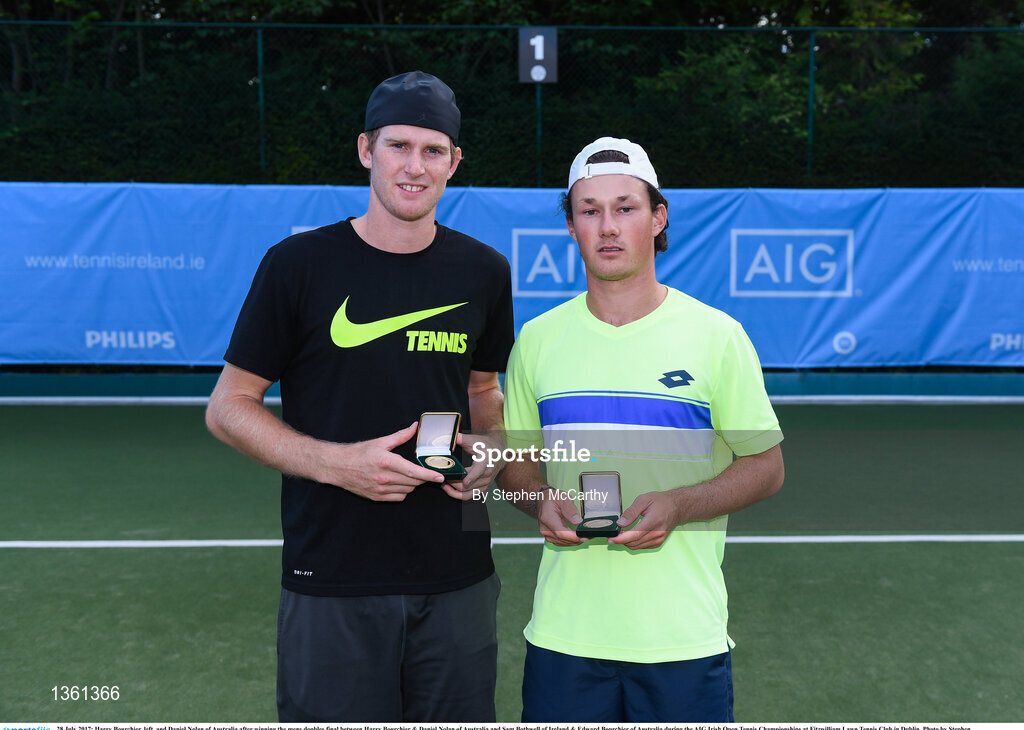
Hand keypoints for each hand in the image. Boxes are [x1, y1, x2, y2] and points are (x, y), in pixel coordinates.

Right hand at [322, 422, 444, 501]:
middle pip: (413, 482)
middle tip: (424, 469)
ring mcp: (380, 489)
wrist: (338, 467)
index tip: (440, 476)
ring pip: (408, 490)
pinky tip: (399, 482)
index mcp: (386, 461)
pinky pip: (399, 497)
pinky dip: (404, 491)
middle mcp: (384, 477)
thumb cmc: (358, 453)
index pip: (413, 471)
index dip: (429, 475)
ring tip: (408, 474)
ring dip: (413, 483)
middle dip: (422, 476)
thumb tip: (414, 427)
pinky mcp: (377, 497)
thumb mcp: (379, 442)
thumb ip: (400, 436)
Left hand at [444, 431, 502, 500]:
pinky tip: (450, 490)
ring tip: (444, 485)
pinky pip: (469, 496)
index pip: (478, 471)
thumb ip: (460, 438)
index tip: (462, 480)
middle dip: (454, 483)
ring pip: (468, 493)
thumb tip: (447, 438)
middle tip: (442, 478)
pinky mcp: (483, 487)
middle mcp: (487, 474)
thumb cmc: (485, 445)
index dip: (470, 477)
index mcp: (486, 460)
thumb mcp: (473, 439)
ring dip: (454, 491)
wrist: (498, 451)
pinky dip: (459, 495)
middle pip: (468, 485)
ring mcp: (486, 482)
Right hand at [537, 488, 583, 546]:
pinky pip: (561, 542)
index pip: (561, 532)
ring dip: (575, 541)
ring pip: (563, 543)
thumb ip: (570, 509)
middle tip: (589, 535)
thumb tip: (577, 520)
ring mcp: (547, 534)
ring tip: (585, 536)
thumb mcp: (562, 498)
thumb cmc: (551, 498)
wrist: (542, 500)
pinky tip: (577, 537)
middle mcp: (545, 528)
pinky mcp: (550, 536)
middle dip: (577, 539)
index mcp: (547, 518)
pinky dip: (570, 541)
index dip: (573, 537)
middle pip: (563, 539)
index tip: (584, 537)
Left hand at [607, 491, 680, 549]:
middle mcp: (657, 533)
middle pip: (633, 542)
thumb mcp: (644, 500)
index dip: (620, 539)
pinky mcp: (658, 542)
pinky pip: (641, 546)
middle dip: (621, 539)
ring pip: (636, 546)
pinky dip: (634, 543)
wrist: (677, 507)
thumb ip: (631, 512)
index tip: (610, 539)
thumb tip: (620, 523)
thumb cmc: (661, 502)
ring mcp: (658, 539)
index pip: (634, 535)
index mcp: (653, 521)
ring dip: (627, 542)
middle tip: (614, 532)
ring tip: (622, 533)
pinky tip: (631, 535)